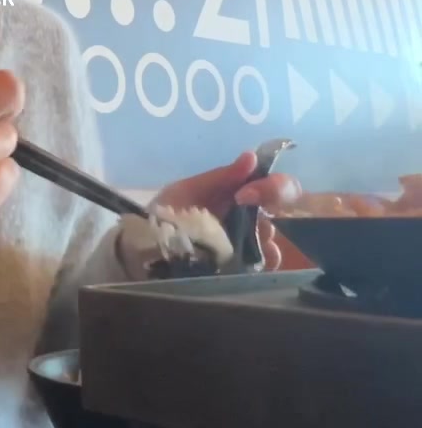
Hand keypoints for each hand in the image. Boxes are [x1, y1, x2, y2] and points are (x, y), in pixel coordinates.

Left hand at [153, 150, 301, 271]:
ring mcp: (246, 244)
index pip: (273, 185)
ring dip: (264, 238)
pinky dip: (262, 262)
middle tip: (252, 220)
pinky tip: (246, 262)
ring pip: (272, 239)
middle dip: (272, 212)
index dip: (272, 186)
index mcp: (236, 194)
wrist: (145, 251)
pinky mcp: (241, 270)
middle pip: (281, 210)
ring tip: (241, 244)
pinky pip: (264, 264)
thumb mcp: (188, 192)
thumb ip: (220, 177)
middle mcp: (247, 217)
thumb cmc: (166, 215)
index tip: (246, 195)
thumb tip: (252, 157)